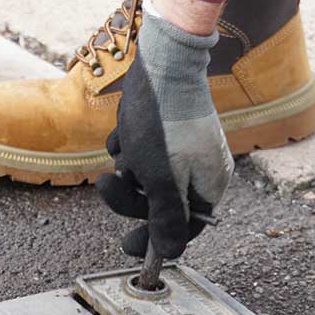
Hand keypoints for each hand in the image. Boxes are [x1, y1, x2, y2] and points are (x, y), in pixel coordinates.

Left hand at [96, 0, 233, 258]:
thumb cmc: (163, 124)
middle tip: (105, 184)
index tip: (127, 247)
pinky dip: (127, 143)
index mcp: (209, 184)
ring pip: (144, 176)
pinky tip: (127, 126)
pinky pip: (139, 150)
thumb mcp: (161, 180)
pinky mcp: (164, 128)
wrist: (162, 61)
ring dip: (127, 165)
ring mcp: (182, 147)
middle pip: (159, 203)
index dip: (156, 240)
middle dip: (129, 194)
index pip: (185, 227)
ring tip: (126, 143)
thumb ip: (166, 219)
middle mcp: (200, 168)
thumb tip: (171, 253)